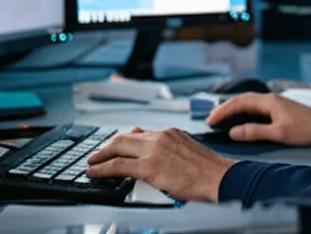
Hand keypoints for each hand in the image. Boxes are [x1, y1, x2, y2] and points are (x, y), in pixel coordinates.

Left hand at [86, 127, 234, 202]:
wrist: (219, 178)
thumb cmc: (208, 170)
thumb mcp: (188, 151)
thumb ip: (169, 147)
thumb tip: (153, 148)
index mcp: (171, 132)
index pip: (140, 133)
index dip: (123, 141)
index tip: (115, 146)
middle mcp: (160, 136)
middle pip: (124, 137)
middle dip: (107, 146)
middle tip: (97, 154)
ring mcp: (154, 150)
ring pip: (117, 148)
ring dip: (101, 156)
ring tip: (92, 163)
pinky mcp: (149, 166)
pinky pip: (118, 165)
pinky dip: (102, 169)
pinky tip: (95, 173)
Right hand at [207, 93, 310, 146]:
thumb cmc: (305, 130)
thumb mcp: (278, 133)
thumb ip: (254, 132)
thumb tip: (233, 132)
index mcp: (268, 101)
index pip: (239, 103)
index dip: (223, 111)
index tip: (210, 121)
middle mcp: (270, 98)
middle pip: (241, 99)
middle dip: (224, 108)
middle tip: (210, 119)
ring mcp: (274, 102)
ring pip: (247, 102)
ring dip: (232, 109)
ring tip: (220, 118)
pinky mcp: (277, 108)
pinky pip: (254, 106)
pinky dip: (242, 111)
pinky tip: (239, 118)